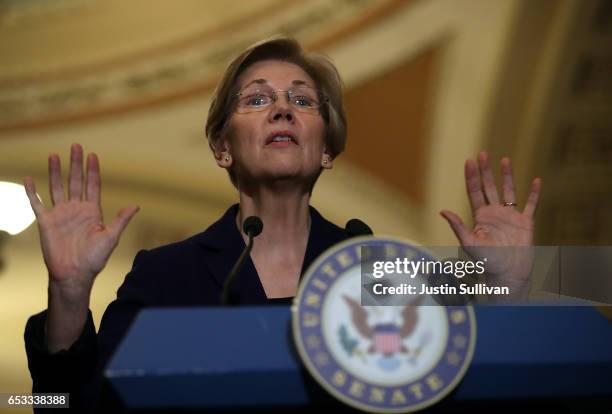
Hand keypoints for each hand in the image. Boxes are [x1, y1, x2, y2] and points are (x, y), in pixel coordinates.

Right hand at [24, 144, 138, 292]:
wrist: (74, 274)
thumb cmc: (94, 259)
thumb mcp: (111, 237)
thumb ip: (121, 220)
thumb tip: (136, 206)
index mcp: (93, 211)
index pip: (93, 185)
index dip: (93, 171)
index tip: (93, 155)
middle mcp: (76, 209)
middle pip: (75, 181)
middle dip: (76, 164)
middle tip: (76, 146)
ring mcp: (61, 214)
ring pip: (56, 187)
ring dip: (55, 172)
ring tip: (54, 155)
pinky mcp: (46, 222)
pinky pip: (37, 204)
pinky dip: (32, 192)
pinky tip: (29, 179)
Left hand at [440, 152, 540, 295]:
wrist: (507, 275)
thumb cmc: (486, 262)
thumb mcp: (469, 244)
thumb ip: (457, 226)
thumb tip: (442, 211)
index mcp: (480, 217)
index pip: (474, 191)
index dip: (471, 176)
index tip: (469, 161)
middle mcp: (494, 213)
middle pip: (489, 187)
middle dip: (485, 171)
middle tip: (482, 153)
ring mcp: (510, 217)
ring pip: (509, 191)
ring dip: (507, 176)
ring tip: (504, 159)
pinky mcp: (526, 223)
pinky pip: (531, 205)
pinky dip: (534, 193)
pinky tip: (536, 180)